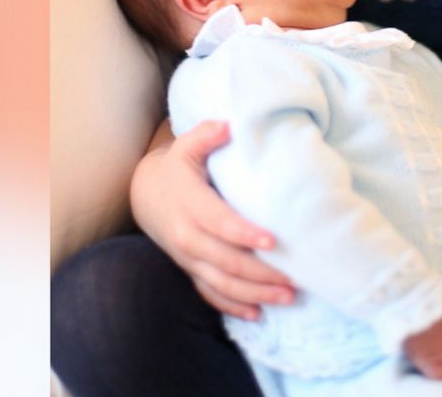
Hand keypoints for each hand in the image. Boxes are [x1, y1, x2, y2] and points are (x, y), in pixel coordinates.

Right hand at [130, 119, 294, 319]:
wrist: (146, 195)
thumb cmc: (177, 169)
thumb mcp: (186, 146)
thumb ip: (206, 135)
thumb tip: (229, 125)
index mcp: (190, 205)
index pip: (220, 223)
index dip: (245, 233)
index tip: (272, 241)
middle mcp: (187, 237)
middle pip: (226, 261)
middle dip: (260, 273)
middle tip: (295, 279)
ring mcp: (189, 258)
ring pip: (221, 284)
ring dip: (254, 294)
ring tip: (287, 297)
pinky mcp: (191, 270)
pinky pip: (210, 294)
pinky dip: (233, 306)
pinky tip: (258, 314)